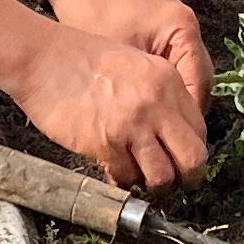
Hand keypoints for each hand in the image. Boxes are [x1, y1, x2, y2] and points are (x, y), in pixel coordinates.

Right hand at [10, 0, 210, 192]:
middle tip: (177, 182)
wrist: (43, 59)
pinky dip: (122, 179)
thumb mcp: (136, 64)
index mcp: (167, 81)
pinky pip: (126, 177)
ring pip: (161, 176)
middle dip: (188, 176)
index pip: (199, 128)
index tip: (184, 158)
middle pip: (192, 158)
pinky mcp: (105, 144)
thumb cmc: (82, 60)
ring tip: (143, 180)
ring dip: (154, 184)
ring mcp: (131, 127)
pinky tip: (115, 171)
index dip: (193, 149)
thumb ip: (159, 94)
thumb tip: (172, 131)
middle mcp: (156, 105)